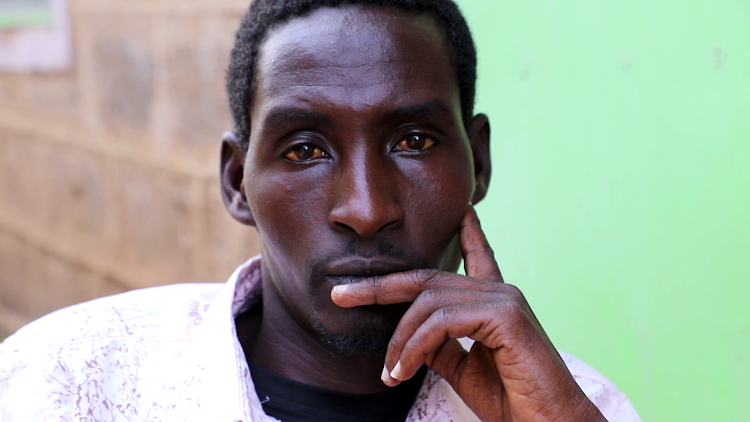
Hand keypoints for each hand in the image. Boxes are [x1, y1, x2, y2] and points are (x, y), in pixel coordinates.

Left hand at [331, 207, 605, 421]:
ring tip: (390, 372)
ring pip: (428, 303)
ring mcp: (504, 299)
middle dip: (378, 286)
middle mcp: (500, 292)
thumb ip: (439, 345)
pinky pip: (442, 322)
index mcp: (493, 303)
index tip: (463, 212)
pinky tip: (404, 371)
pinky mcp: (505, 315)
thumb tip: (410, 334)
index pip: (477, 257)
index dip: (467, 235)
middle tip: (339, 294)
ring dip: (399, 339)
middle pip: (426, 279)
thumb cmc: (512, 401)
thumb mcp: (464, 369)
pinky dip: (415, 346)